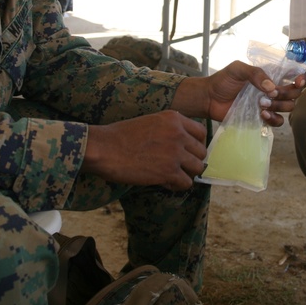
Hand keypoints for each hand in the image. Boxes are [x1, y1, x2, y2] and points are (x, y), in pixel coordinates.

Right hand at [83, 111, 208, 190]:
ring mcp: (175, 152)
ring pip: (197, 168)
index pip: (201, 132)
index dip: (196, 144)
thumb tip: (182, 144)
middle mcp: (178, 133)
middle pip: (201, 151)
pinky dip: (177, 185)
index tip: (187, 152)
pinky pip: (186, 183)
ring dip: (186, 174)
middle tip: (178, 166)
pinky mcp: (168, 171)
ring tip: (171, 175)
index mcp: (173, 118)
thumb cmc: (120, 136)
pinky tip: (164, 183)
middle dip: (191, 160)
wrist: (103, 148)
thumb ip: (168, 129)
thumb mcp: (150, 122)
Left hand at [203, 61, 305, 126]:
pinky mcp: (262, 119)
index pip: (292, 76)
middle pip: (293, 93)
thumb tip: (271, 87)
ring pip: (288, 107)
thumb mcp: (238, 69)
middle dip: (287, 93)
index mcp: (269, 76)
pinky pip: (278, 122)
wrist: (209, 98)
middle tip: (272, 92)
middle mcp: (272, 90)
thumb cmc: (223, 81)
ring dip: (279, 105)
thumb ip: (256, 73)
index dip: (300, 79)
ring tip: (262, 103)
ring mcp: (268, 105)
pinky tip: (262, 115)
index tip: (298, 81)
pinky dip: (274, 119)